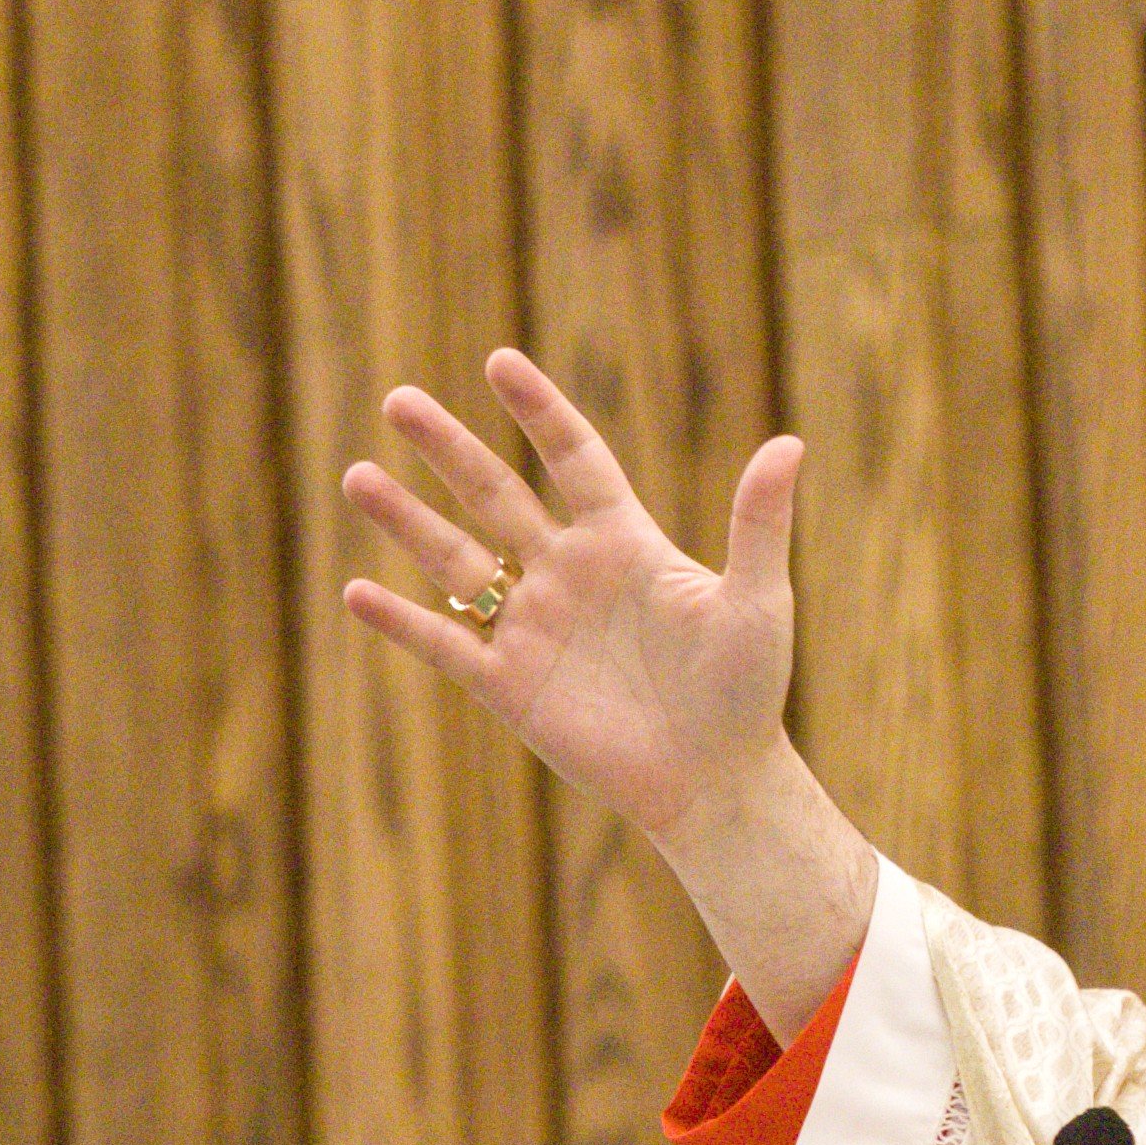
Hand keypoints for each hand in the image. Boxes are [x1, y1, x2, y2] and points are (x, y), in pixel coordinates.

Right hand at [345, 348, 802, 842]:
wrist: (716, 782)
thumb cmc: (747, 690)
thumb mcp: (758, 601)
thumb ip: (760, 523)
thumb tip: (790, 443)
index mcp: (623, 541)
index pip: (573, 458)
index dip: (539, 411)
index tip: (498, 361)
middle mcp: (568, 573)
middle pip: (496, 494)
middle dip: (447, 449)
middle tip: (398, 400)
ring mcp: (532, 627)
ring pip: (456, 559)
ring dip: (407, 520)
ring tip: (356, 475)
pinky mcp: (509, 686)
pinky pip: (444, 644)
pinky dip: (401, 619)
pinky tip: (355, 590)